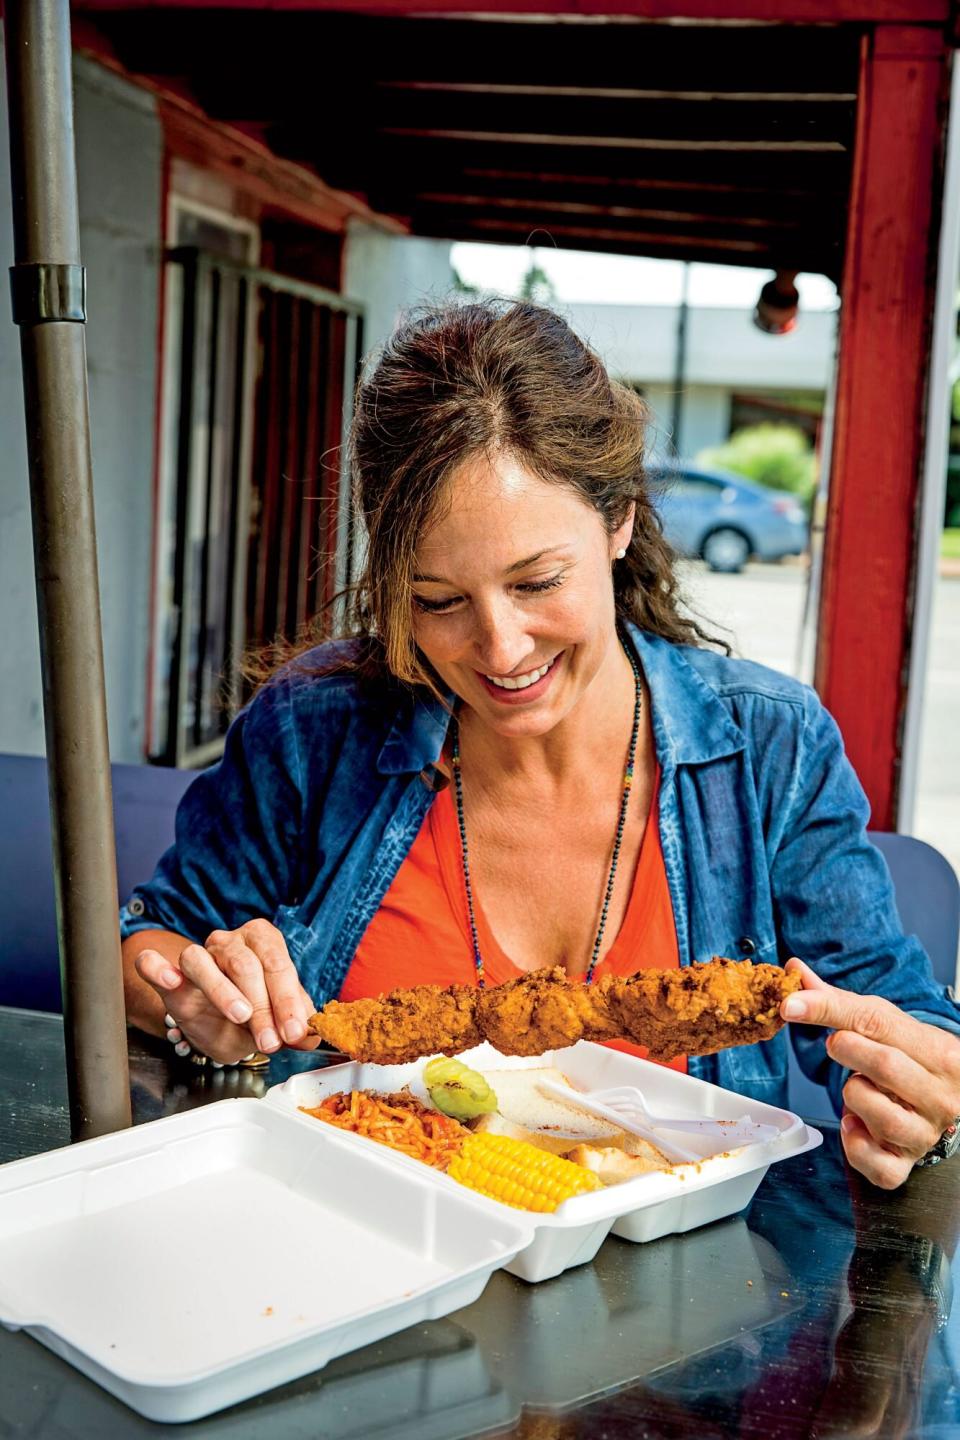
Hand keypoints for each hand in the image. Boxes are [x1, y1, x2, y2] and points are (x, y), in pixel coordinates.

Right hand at [134, 919, 321, 1064]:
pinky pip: (153, 964)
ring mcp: (198, 954)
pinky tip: (170, 980)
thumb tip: (310, 1034)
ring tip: (240, 1015)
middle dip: (262, 1007)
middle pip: (245, 965)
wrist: (219, 1021)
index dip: (287, 1001)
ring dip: (223, 990)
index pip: (277, 965)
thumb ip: (294, 1022)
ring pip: (202, 960)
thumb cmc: (254, 1010)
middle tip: (271, 1041)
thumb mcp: (278, 1017)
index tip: (294, 1031)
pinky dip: (158, 968)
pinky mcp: (169, 974)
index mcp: (263, 940)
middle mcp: (230, 941)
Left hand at [781, 958, 959, 1188]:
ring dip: (852, 1097)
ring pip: (881, 1116)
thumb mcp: (881, 1023)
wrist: (936, 1098)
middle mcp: (941, 1096)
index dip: (828, 1010)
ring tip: (856, 1087)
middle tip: (837, 1045)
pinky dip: (855, 1146)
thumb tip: (793, 970)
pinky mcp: (906, 1164)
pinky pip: (878, 1165)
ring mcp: (926, 1133)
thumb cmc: (905, 1057)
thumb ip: (835, 1000)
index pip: (878, 1023)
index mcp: (940, 1052)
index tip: (790, 1006)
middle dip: (846, 1051)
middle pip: (884, 1066)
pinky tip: (853, 1125)